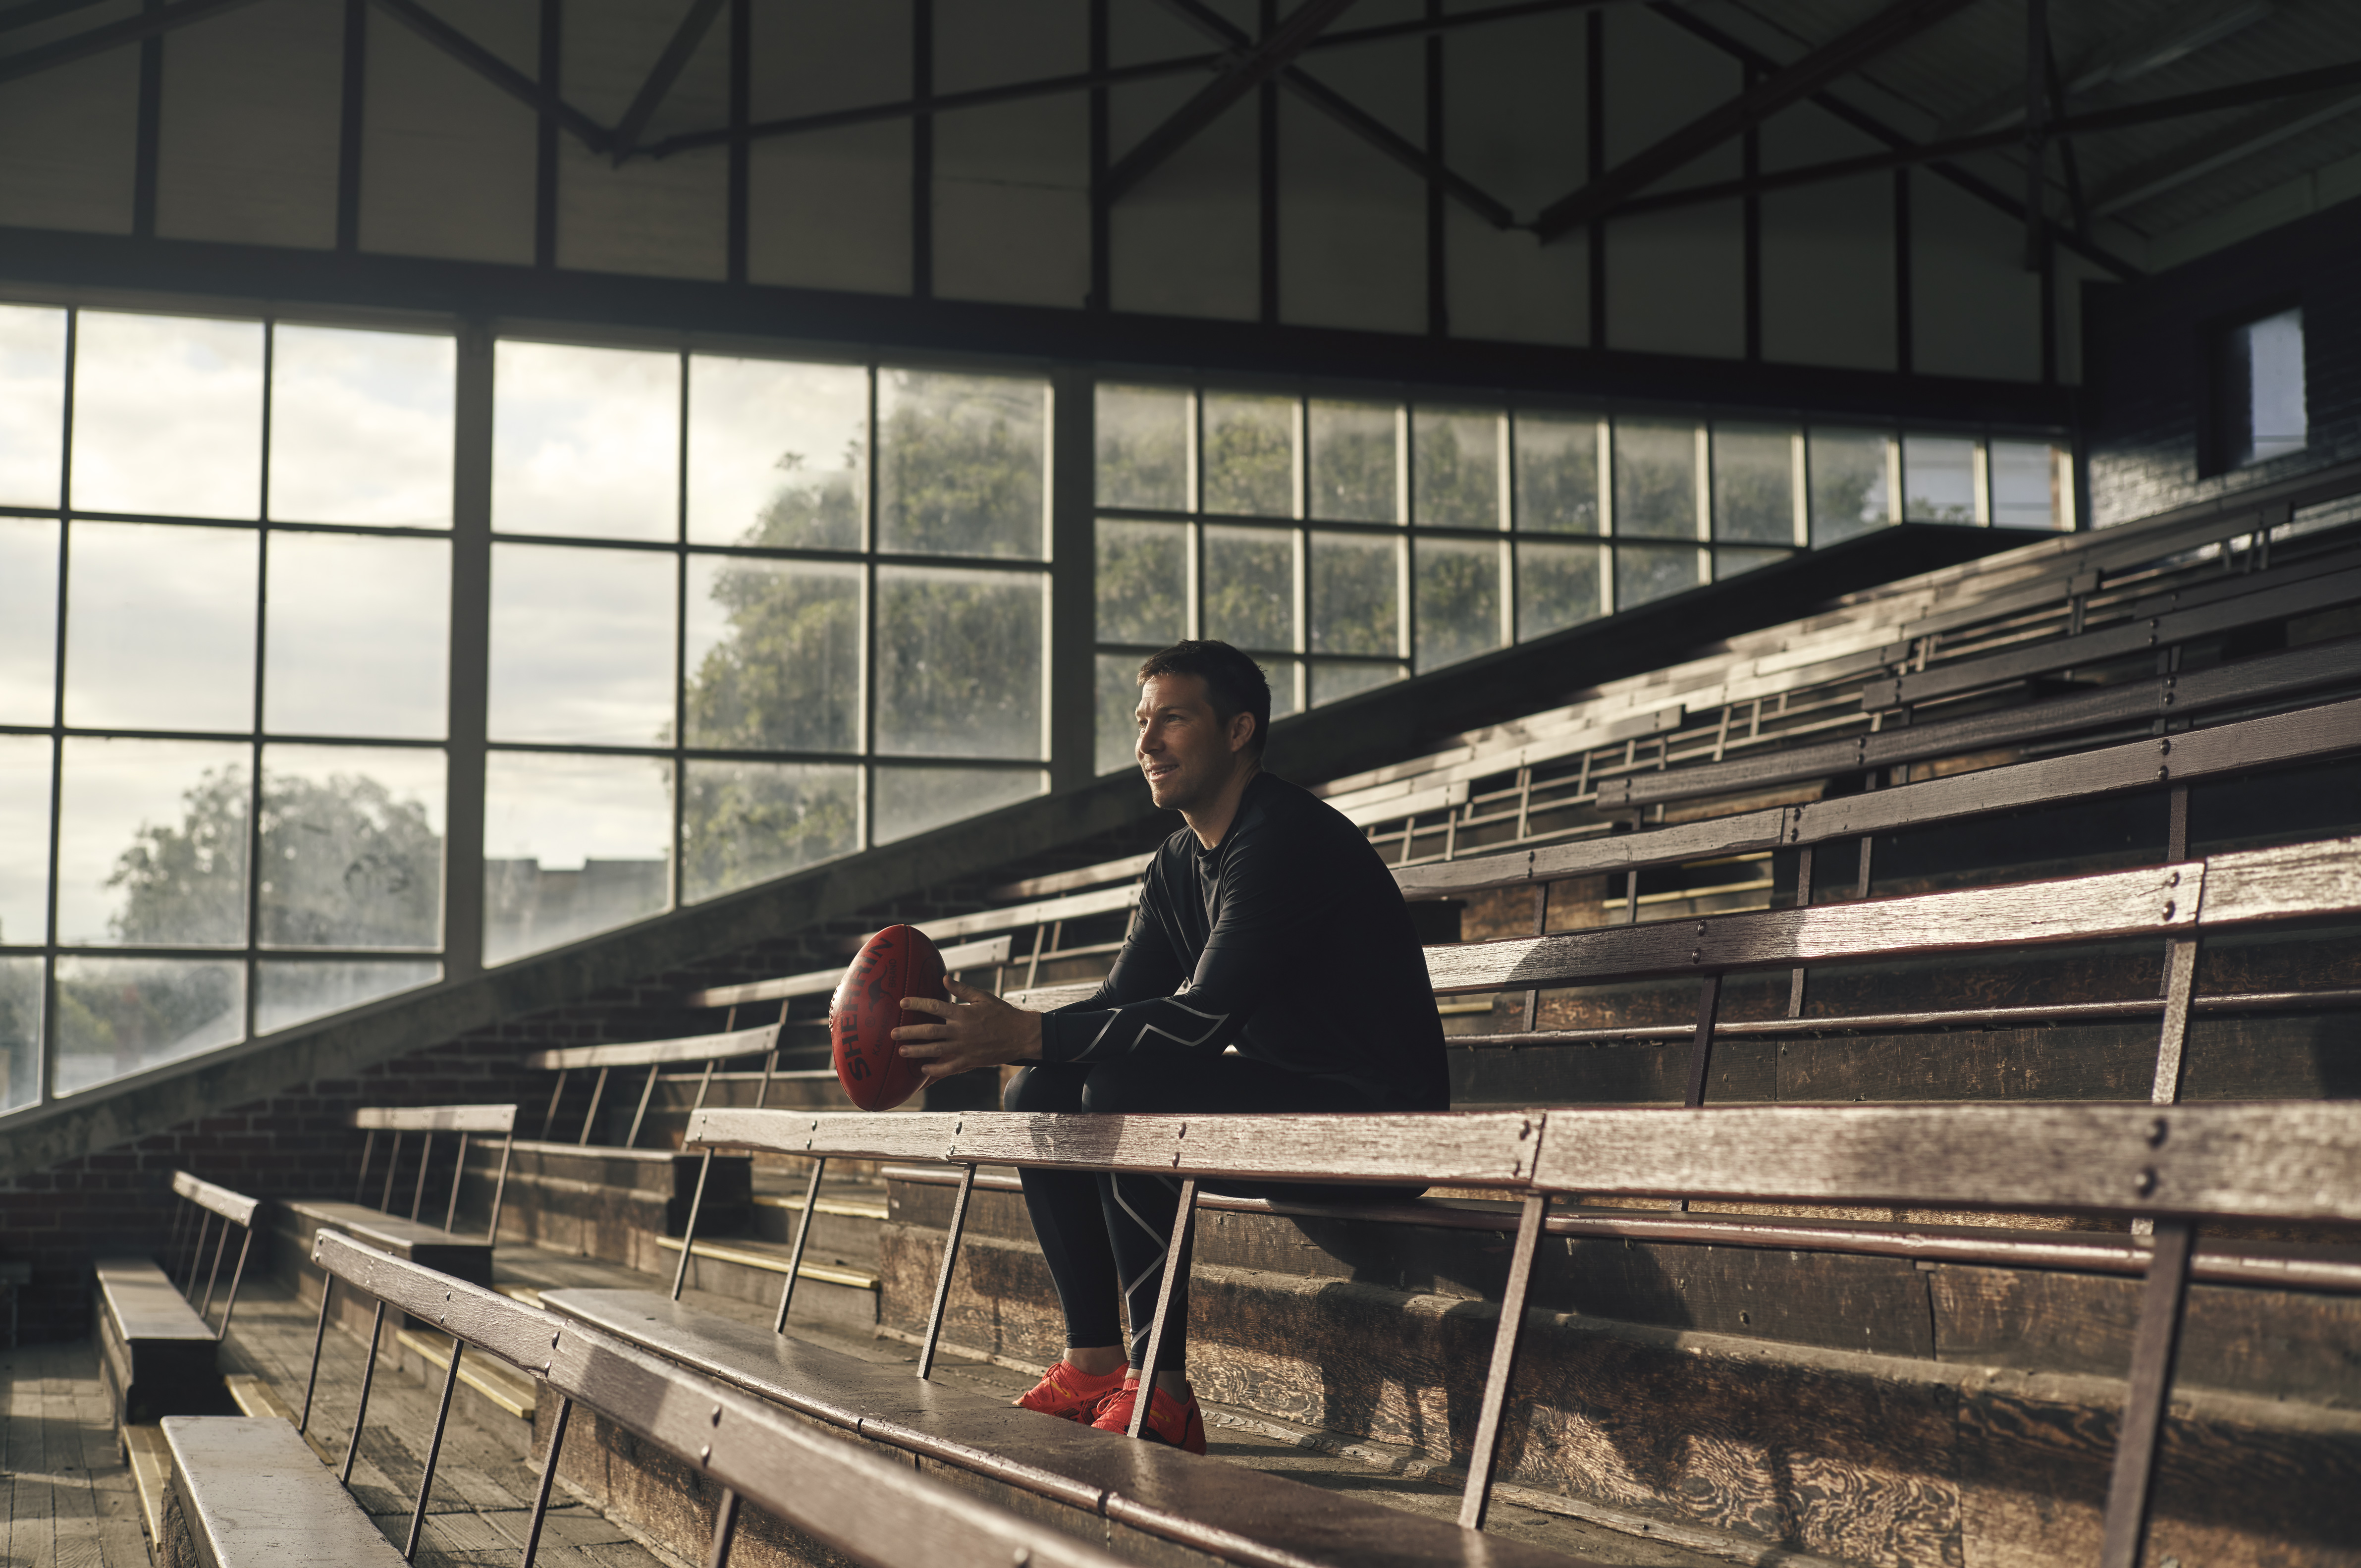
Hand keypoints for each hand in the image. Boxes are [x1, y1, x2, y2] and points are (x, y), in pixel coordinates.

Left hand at [892, 978, 1043, 1079]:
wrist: (1020, 1035)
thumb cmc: (1002, 1013)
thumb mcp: (983, 997)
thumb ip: (962, 989)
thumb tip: (944, 979)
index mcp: (963, 1012)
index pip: (934, 1007)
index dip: (917, 1004)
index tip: (902, 1003)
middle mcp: (961, 1030)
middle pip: (929, 1031)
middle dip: (909, 1032)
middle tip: (893, 1033)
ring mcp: (964, 1047)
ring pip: (935, 1050)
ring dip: (916, 1051)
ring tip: (901, 1051)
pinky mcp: (970, 1061)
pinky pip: (949, 1067)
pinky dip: (935, 1069)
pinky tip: (923, 1069)